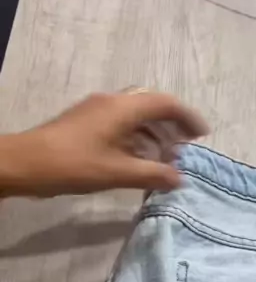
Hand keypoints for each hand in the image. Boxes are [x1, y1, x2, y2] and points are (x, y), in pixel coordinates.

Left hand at [0, 91, 208, 195]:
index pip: (166, 104)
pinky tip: (139, 159)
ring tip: (165, 158)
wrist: (27, 163)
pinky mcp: (87, 122)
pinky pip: (121, 123)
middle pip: (151, 105)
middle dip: (171, 125)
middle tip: (184, 148)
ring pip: (135, 115)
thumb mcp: (119, 173)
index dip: (188, 118)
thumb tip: (179, 179)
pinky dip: (137, 137)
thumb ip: (153, 175)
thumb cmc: (75, 164)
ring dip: (154, 133)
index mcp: (124, 108)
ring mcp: (97, 110)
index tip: (202, 137)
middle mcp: (112, 102)